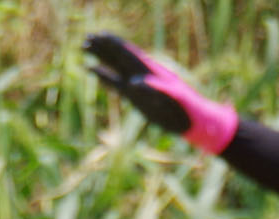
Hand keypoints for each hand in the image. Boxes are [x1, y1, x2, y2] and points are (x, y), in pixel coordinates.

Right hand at [84, 33, 238, 153]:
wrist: (193, 122)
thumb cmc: (186, 109)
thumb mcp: (173, 99)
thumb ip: (154, 90)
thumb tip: (133, 83)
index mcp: (150, 71)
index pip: (128, 53)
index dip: (114, 44)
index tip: (99, 35)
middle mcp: (142, 74)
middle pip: (119, 56)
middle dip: (103, 47)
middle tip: (85, 38)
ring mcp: (138, 85)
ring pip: (116, 66)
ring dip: (101, 57)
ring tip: (85, 48)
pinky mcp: (136, 97)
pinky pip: (116, 83)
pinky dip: (104, 75)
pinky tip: (93, 70)